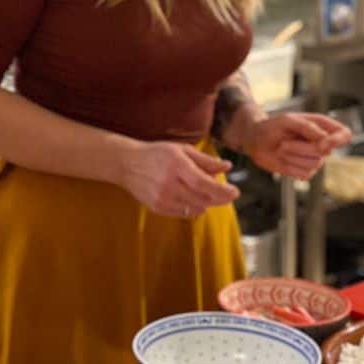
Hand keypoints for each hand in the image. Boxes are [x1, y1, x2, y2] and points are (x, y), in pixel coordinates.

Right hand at [115, 139, 238, 218]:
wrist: (127, 164)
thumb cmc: (157, 154)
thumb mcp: (182, 150)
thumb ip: (205, 160)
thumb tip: (227, 167)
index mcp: (177, 166)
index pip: (204, 184)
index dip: (222, 190)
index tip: (235, 192)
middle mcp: (169, 184)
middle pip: (203, 198)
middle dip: (219, 198)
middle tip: (227, 194)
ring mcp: (163, 198)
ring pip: (196, 208)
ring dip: (207, 203)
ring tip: (207, 193)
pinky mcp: (158, 208)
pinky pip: (184, 213)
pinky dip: (193, 208)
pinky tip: (193, 199)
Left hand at [241, 113, 350, 179]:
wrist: (256, 141)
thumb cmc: (272, 126)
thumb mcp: (288, 120)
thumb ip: (308, 127)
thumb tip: (325, 139)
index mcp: (322, 126)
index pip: (344, 134)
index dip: (338, 140)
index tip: (323, 143)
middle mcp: (322, 143)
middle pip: (324, 152)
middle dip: (301, 148)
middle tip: (283, 143)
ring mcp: (315, 158)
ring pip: (314, 164)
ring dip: (292, 157)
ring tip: (281, 148)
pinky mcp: (306, 171)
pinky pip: (305, 174)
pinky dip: (290, 168)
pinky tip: (283, 160)